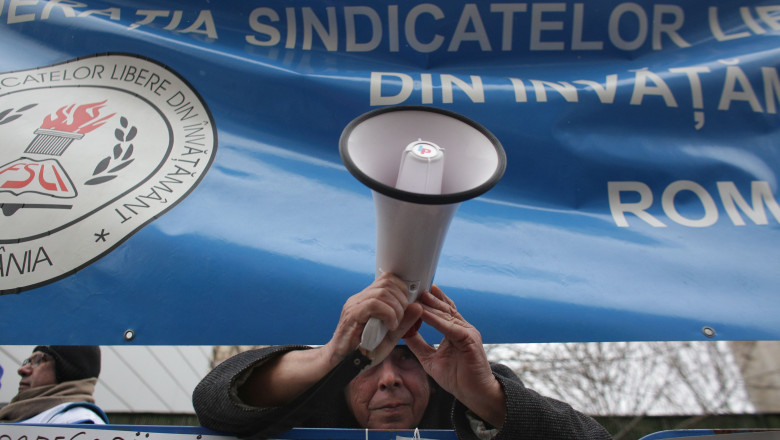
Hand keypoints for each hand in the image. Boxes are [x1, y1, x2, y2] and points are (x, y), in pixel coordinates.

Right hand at [323, 272, 422, 367]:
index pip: (388, 279)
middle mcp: (360, 298)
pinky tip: (389, 326)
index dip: (402, 289)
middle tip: (401, 317)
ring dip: (396, 308)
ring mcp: (355, 305)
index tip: (407, 306)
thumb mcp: (390, 336)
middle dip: (401, 299)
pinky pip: (373, 304)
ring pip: (382, 292)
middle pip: (387, 282)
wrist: (342, 363)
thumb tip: (418, 306)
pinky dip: (388, 314)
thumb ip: (404, 322)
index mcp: (368, 299)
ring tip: (394, 324)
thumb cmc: (364, 351)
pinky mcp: (352, 314)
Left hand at [404, 285, 505, 428]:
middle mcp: (463, 328)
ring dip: (431, 306)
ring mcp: (468, 332)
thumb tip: (403, 333)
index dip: (430, 300)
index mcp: (455, 330)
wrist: (474, 393)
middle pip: (445, 308)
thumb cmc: (456, 377)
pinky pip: (451, 327)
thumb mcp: (430, 358)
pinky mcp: (470, 340)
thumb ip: (418, 344)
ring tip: (417, 297)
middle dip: (429, 298)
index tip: (415, 291)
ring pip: (447, 315)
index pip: (442, 310)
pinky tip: (425, 314)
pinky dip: (437, 320)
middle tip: (414, 287)